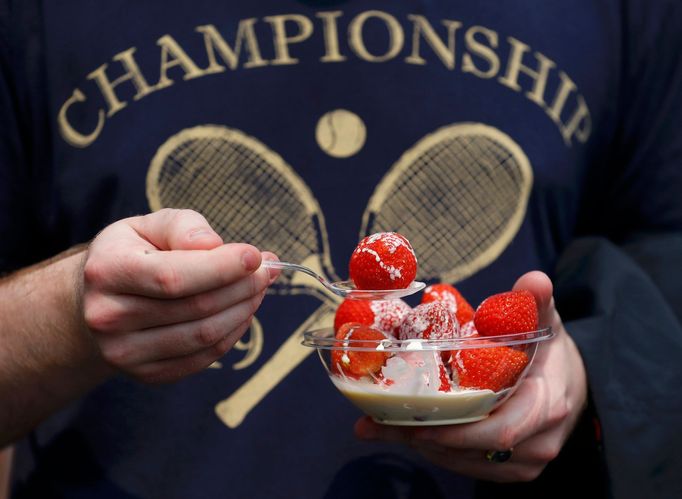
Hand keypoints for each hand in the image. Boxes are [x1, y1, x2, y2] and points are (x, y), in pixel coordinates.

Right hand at [81, 208, 278, 382]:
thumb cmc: (134, 254)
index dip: (222, 268)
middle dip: (242, 287)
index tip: (255, 256)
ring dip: (243, 310)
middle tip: (266, 271)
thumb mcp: (150, 226)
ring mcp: (125, 352)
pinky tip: (241, 312)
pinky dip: (232, 333)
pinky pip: (203, 357)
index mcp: (107, 271)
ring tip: (258, 288)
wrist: (96, 300)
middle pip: (196, 308)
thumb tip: (214, 244)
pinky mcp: (146, 374)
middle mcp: (108, 317)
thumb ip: (182, 227)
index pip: (174, 277)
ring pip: (204, 336)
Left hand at [355, 271, 587, 481]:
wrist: (574, 387)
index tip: (417, 422)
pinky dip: (437, 452)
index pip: (500, 430)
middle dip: (424, 437)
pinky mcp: (511, 469)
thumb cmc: (552, 353)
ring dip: (424, 446)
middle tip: (381, 422)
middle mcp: (537, 442)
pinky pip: (469, 466)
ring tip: (382, 427)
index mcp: (545, 406)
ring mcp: (524, 461)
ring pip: (465, 462)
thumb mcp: (547, 324)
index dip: (456, 431)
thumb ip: (537, 303)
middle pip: (473, 450)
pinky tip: (408, 433)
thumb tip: (535, 279)